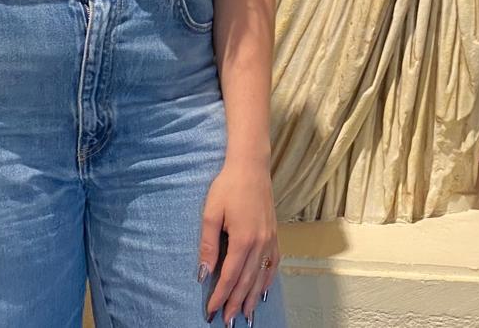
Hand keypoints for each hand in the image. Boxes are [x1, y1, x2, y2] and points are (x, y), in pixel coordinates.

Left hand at [199, 158, 279, 324]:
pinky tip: (262, 292)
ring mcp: (270, 240)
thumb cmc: (228, 187)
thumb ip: (208, 246)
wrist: (251, 167)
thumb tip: (203, 273)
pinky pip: (272, 265)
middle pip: (246, 282)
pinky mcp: (274, 235)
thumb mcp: (211, 214)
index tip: (211, 311)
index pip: (230, 276)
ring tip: (245, 316)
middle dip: (235, 303)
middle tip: (227, 322)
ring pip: (261, 277)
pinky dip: (267, 281)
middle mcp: (260, 244)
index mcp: (243, 239)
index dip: (220, 296)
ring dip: (252, 298)